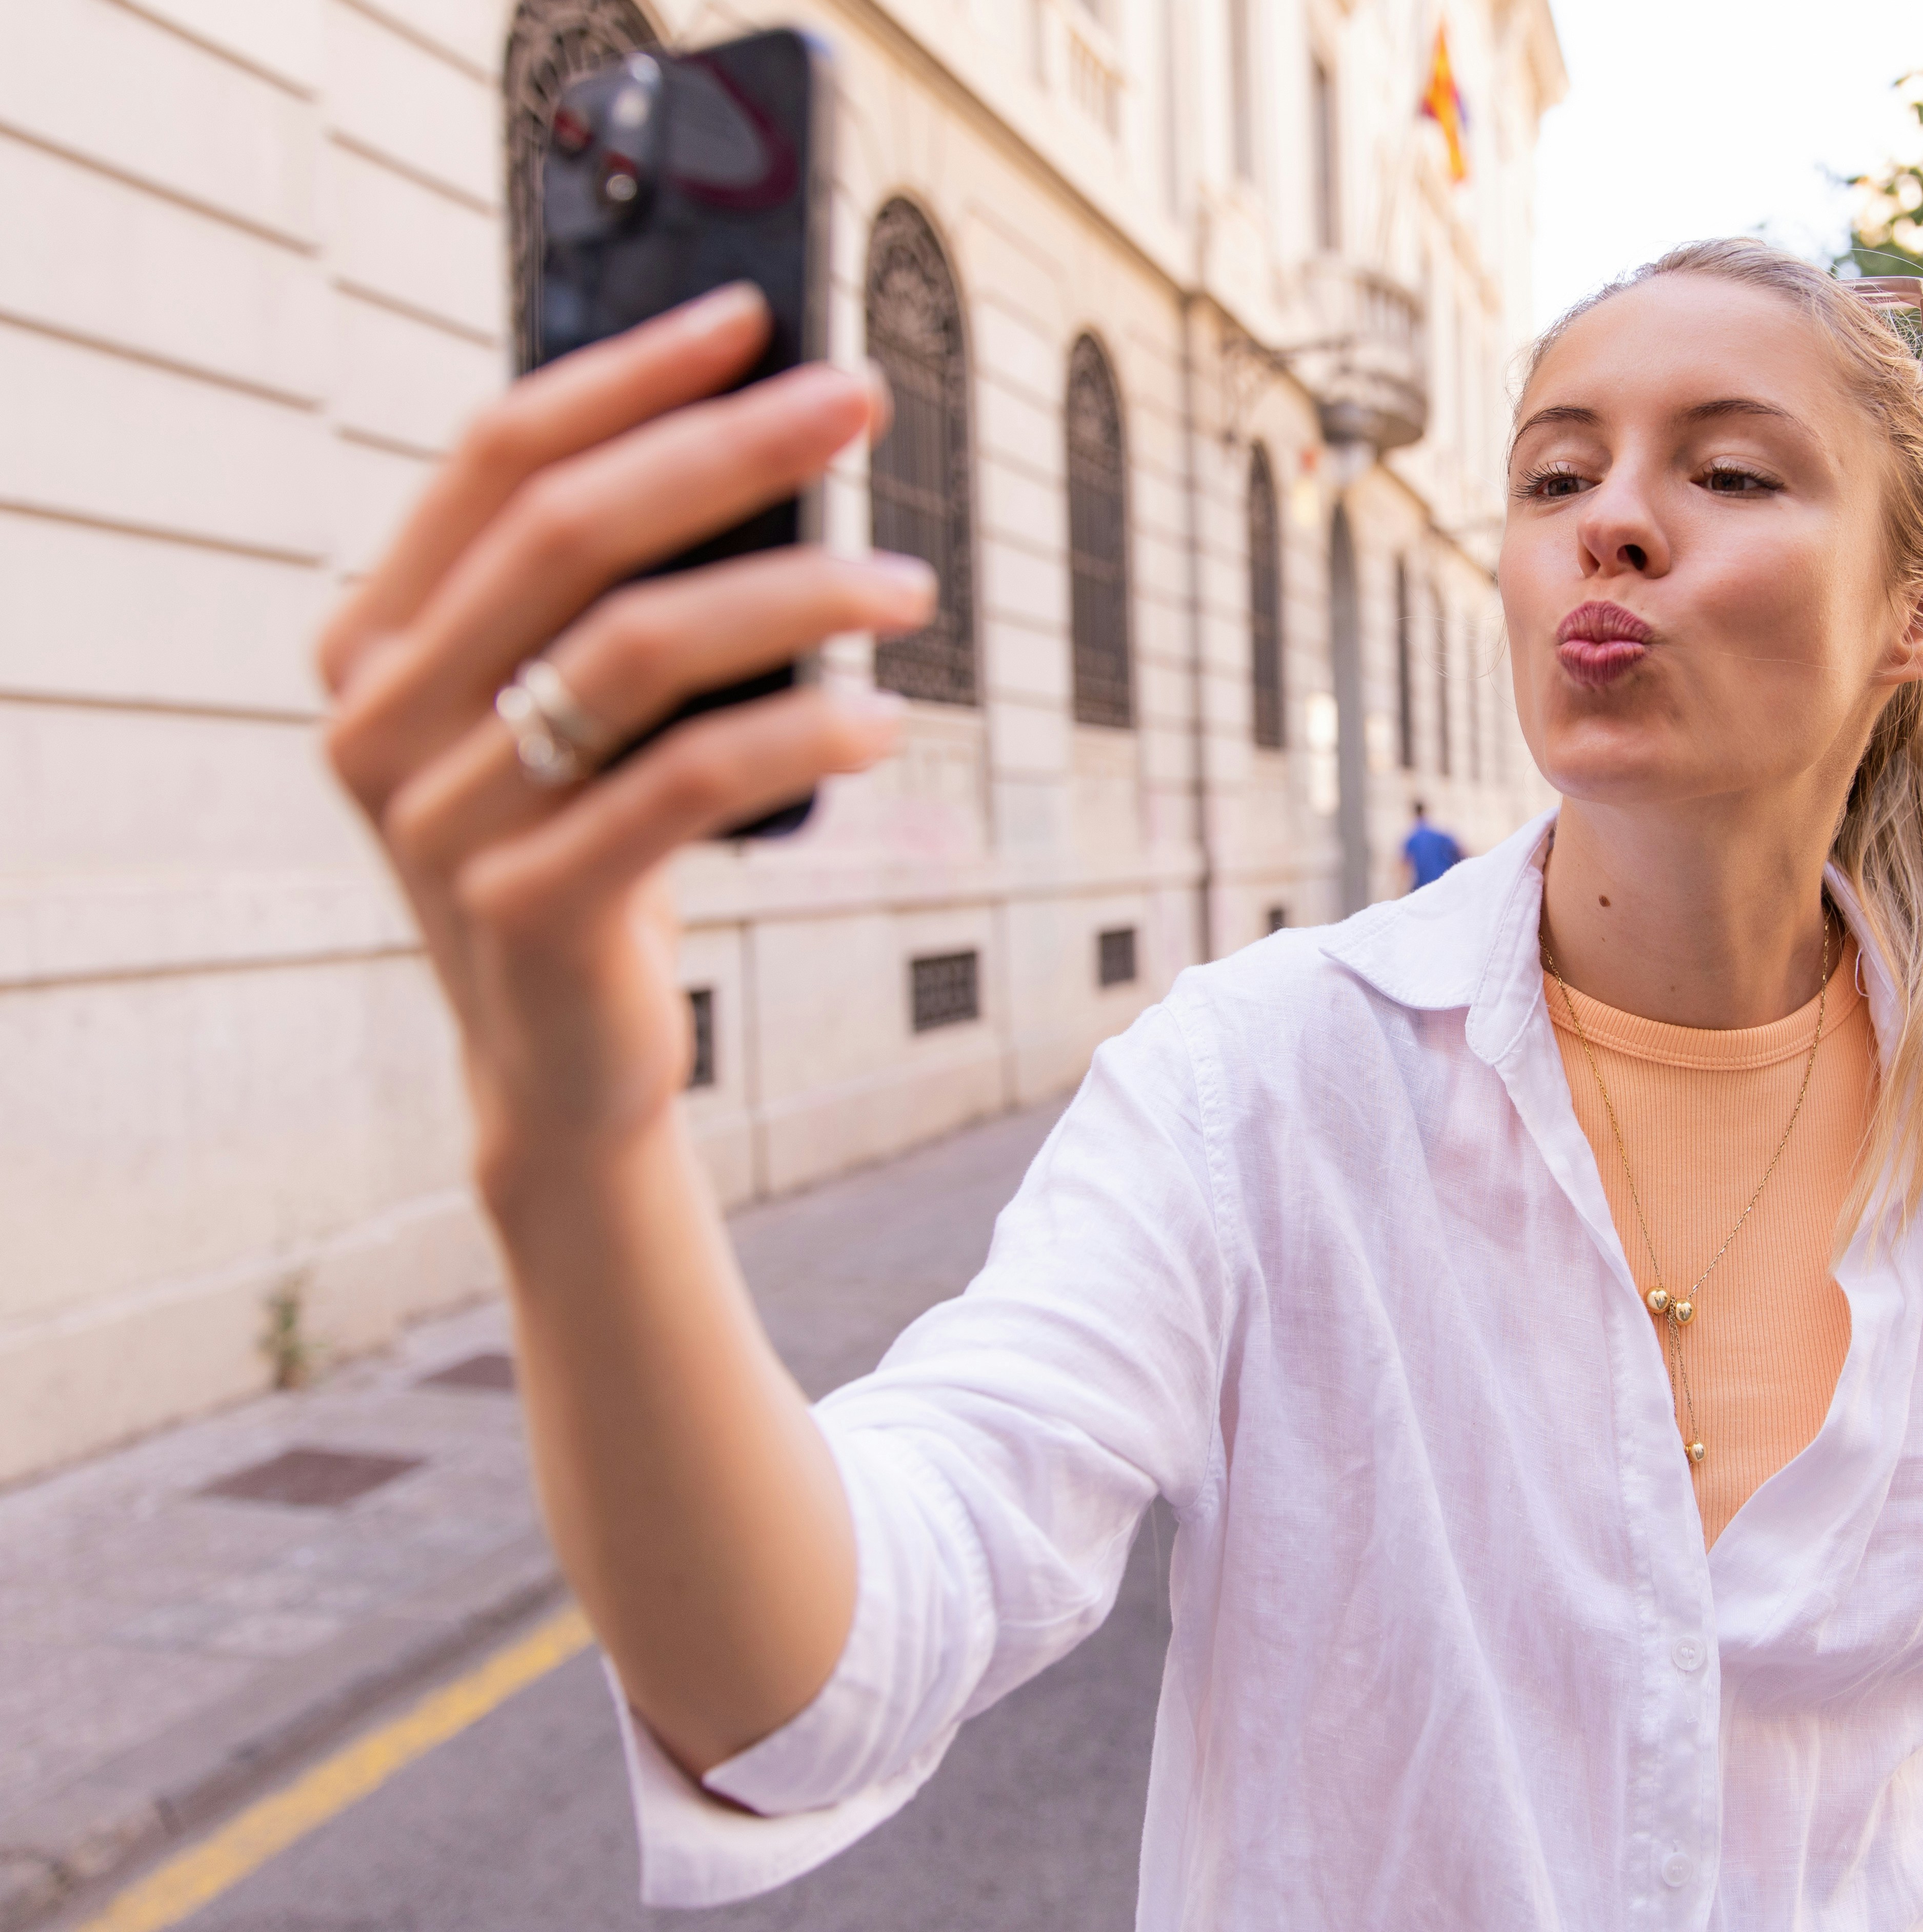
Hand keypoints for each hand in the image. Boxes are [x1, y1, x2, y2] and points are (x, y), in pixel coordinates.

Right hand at [317, 283, 930, 1180]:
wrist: (561, 1063)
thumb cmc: (589, 853)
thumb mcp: (572, 716)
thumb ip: (605, 599)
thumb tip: (760, 439)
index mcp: (374, 638)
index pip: (496, 455)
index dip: (625, 373)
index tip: (752, 318)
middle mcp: (378, 717)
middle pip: (569, 530)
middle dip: (729, 448)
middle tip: (861, 405)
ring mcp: (439, 818)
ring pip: (638, 649)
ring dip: (798, 596)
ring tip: (910, 588)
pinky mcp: (525, 906)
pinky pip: (686, 782)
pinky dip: (802, 732)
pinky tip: (885, 716)